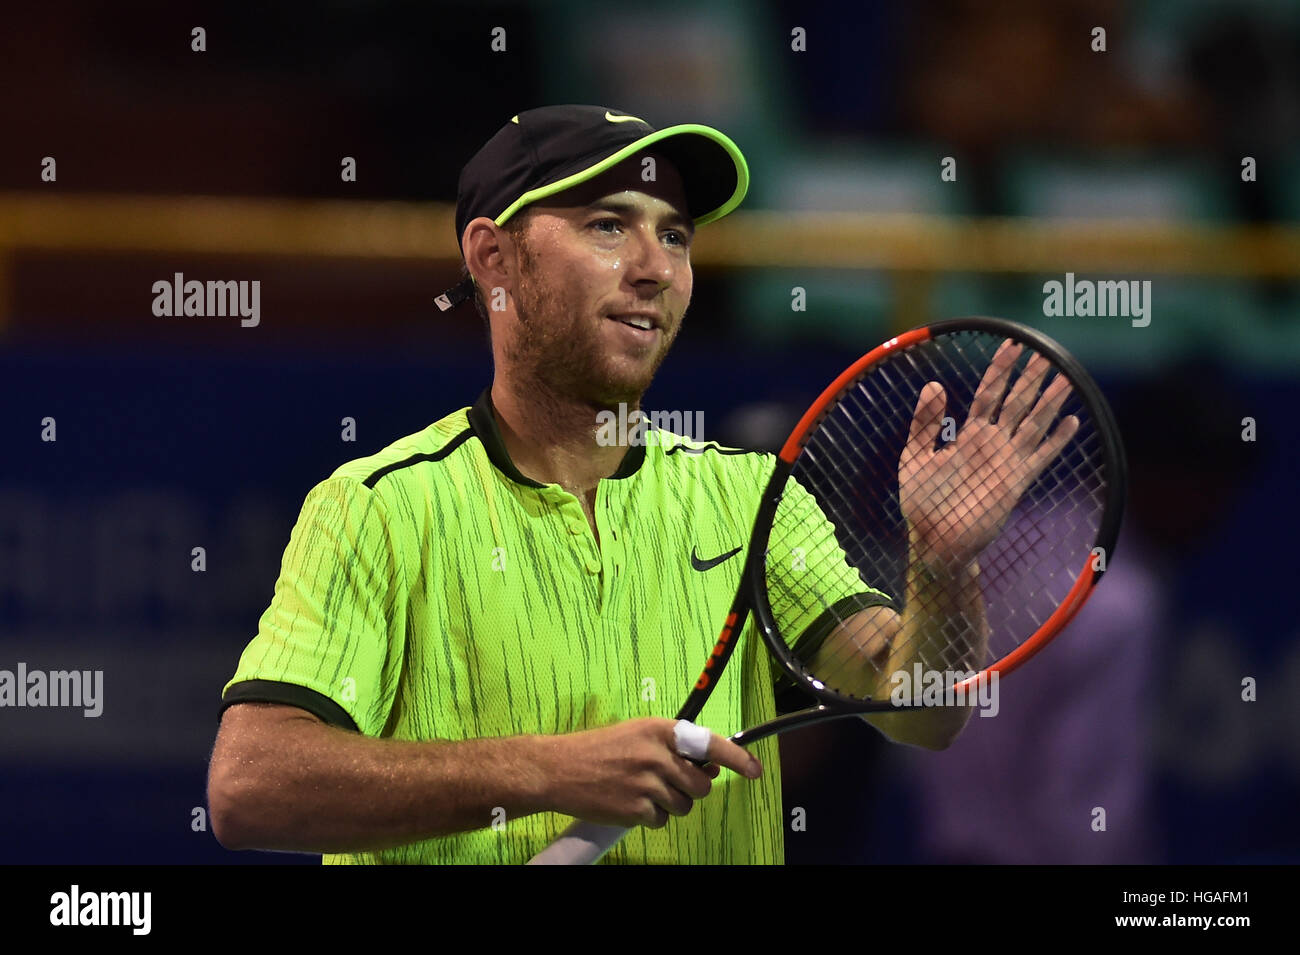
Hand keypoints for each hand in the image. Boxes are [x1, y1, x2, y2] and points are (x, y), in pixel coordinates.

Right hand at [540, 718, 761, 828]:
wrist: (559, 769)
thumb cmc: (599, 748)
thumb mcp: (638, 733)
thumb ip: (673, 745)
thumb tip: (710, 764)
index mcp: (659, 730)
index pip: (708, 742)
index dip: (737, 758)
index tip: (755, 770)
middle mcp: (657, 755)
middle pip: (701, 785)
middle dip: (691, 789)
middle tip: (670, 782)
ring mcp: (646, 784)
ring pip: (683, 806)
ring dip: (670, 804)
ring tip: (643, 790)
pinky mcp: (635, 809)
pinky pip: (661, 820)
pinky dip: (650, 817)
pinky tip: (630, 803)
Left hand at [899, 340, 1077, 574]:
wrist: (935, 542)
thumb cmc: (923, 502)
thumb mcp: (915, 457)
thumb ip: (926, 423)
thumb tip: (935, 384)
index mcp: (969, 434)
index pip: (990, 393)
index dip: (1000, 369)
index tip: (1013, 344)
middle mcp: (992, 443)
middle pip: (1017, 402)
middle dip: (1031, 378)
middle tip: (1048, 352)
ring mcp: (1007, 461)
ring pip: (1033, 423)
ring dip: (1050, 401)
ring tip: (1066, 377)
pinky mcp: (1016, 482)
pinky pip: (1040, 456)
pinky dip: (1056, 440)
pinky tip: (1072, 422)